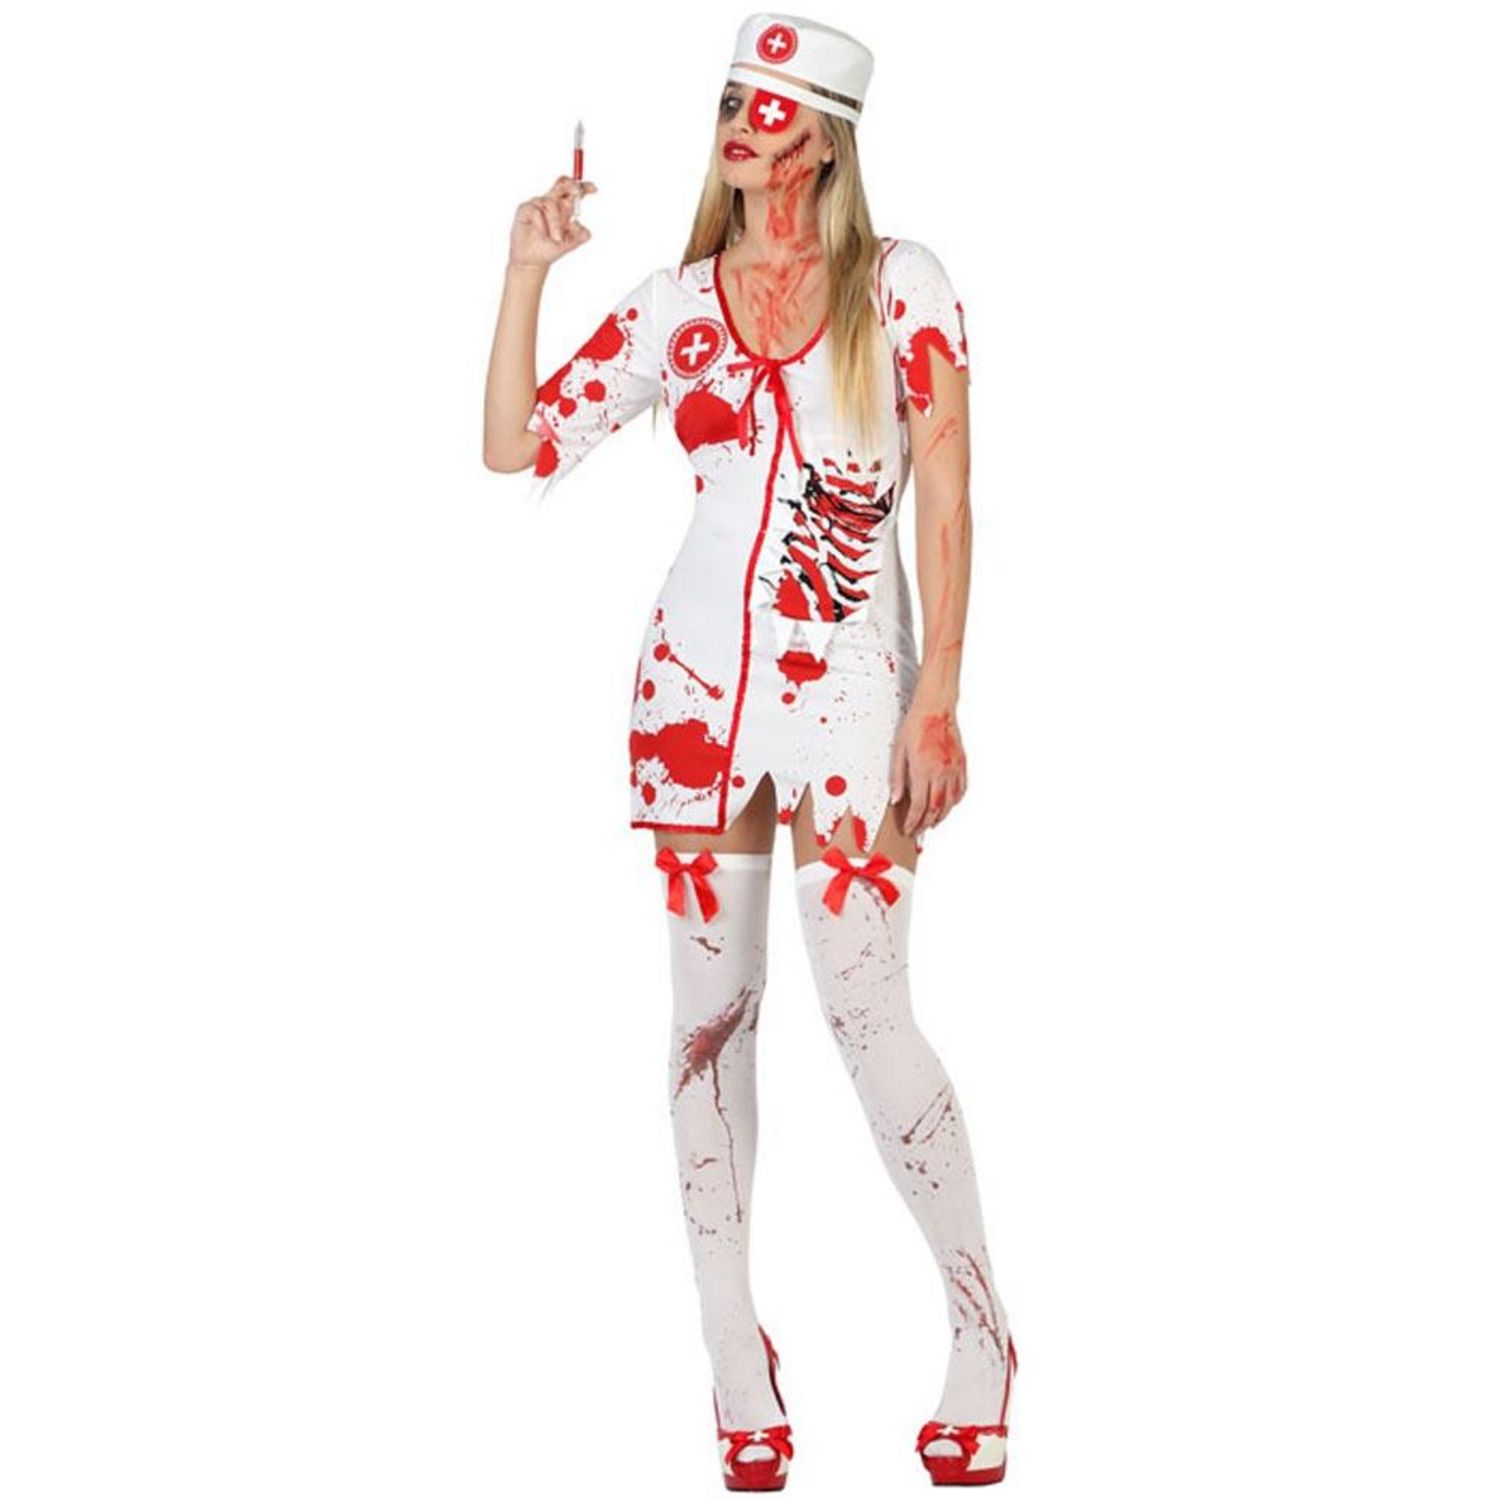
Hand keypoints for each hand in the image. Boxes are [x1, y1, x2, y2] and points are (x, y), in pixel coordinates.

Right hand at [510, 175, 596, 268]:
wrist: (533, 261)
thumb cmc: (551, 248)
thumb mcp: (570, 243)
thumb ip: (580, 235)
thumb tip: (583, 227)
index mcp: (564, 208)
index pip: (574, 192)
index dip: (584, 187)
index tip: (594, 189)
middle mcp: (552, 202)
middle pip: (562, 184)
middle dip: (570, 185)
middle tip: (576, 191)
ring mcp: (538, 204)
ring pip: (551, 204)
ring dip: (555, 223)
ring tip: (557, 239)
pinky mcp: (525, 209)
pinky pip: (536, 211)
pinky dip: (542, 225)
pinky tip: (543, 234)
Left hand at [889, 699, 967, 836]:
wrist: (936, 709)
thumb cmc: (916, 725)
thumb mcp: (898, 751)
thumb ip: (897, 778)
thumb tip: (896, 799)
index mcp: (923, 770)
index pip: (919, 806)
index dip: (913, 822)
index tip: (908, 829)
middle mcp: (941, 772)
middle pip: (935, 809)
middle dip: (925, 824)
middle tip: (917, 831)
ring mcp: (954, 770)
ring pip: (950, 803)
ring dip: (940, 817)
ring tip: (931, 824)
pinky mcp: (962, 765)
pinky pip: (960, 791)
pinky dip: (954, 803)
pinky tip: (947, 806)